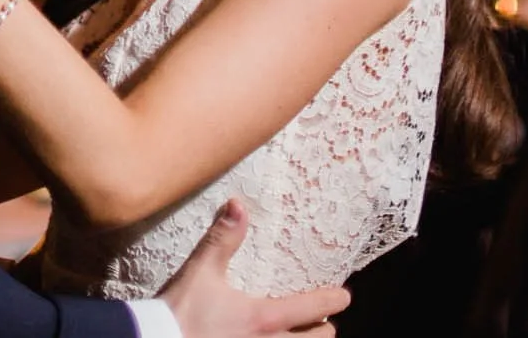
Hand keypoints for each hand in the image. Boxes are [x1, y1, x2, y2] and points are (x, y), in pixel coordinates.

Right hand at [160, 200, 346, 337]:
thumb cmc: (183, 311)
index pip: (311, 308)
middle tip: (324, 320)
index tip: (344, 295)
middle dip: (324, 329)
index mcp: (264, 317)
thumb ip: (223, 238)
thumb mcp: (202, 271)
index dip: (332, 300)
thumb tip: (238, 204)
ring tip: (310, 337)